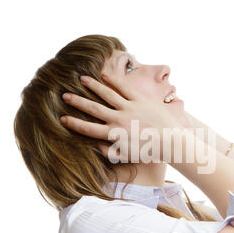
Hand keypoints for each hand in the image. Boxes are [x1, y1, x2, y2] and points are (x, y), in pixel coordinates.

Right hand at [60, 74, 189, 162]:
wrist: (171, 142)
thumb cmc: (148, 152)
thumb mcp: (125, 156)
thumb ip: (107, 151)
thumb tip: (93, 144)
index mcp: (114, 135)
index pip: (88, 128)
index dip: (74, 123)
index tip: (62, 118)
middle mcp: (118, 119)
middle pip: (93, 108)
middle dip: (77, 102)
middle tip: (64, 95)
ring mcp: (129, 107)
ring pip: (106, 94)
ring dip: (92, 86)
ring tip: (81, 79)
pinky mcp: (140, 100)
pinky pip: (123, 88)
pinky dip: (113, 81)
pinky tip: (103, 76)